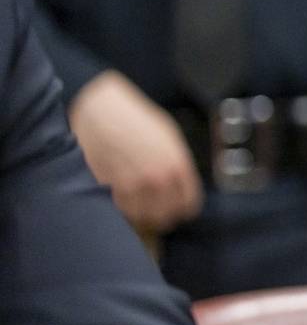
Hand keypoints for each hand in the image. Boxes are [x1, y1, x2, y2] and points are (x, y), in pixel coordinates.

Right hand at [69, 71, 203, 233]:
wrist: (100, 107)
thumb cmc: (134, 118)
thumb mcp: (168, 136)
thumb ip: (178, 163)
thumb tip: (182, 184)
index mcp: (177, 165)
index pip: (189, 204)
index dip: (185, 209)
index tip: (180, 210)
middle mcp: (156, 178)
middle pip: (165, 216)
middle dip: (164, 215)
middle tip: (158, 211)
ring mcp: (130, 184)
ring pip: (141, 217)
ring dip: (142, 214)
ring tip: (139, 207)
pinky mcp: (106, 186)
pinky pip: (119, 209)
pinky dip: (122, 208)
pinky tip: (122, 199)